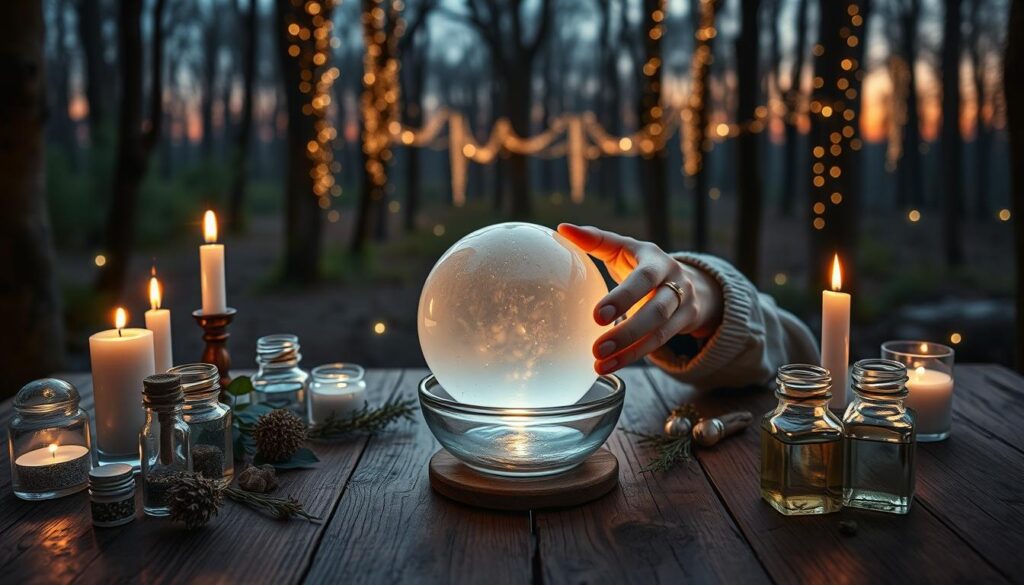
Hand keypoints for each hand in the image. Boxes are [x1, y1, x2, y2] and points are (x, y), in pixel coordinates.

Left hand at [557, 224, 722, 374]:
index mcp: (655, 259)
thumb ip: (595, 240)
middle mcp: (676, 280)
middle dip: (628, 331)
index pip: (643, 278)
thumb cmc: (642, 263)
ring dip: (630, 350)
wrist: (687, 279)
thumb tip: (563, 229)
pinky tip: (610, 365)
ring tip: (600, 363)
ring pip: (661, 331)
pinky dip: (634, 355)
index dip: (623, 297)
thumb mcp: (623, 248)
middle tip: (597, 348)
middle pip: (657, 309)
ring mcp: (684, 303)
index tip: (597, 316)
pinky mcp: (686, 323)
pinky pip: (661, 343)